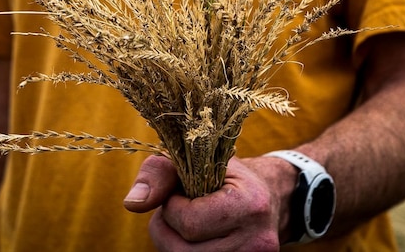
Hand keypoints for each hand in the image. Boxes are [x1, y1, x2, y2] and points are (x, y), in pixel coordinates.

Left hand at [124, 155, 295, 250]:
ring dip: (174, 245)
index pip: (189, 222)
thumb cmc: (227, 176)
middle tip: (178, 211)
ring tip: (186, 225)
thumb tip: (132, 203)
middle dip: (167, 229)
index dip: (172, 207)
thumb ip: (160, 174)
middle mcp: (257, 241)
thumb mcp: (198, 160)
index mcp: (250, 204)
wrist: (271, 199)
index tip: (182, 193)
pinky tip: (196, 241)